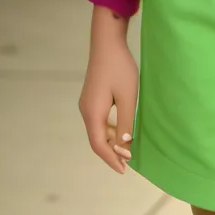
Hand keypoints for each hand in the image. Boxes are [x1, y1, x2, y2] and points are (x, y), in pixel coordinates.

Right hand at [78, 6, 138, 173]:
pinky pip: (99, 120)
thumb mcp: (128, 97)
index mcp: (93, 113)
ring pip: (98, 130)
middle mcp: (86, 111)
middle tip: (128, 163)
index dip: (111, 159)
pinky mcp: (92, 98)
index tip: (124, 170)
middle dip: (111, 153)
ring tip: (127, 150)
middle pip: (96, 140)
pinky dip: (110, 130)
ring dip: (111, 142)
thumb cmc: (120, 68)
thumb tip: (124, 145)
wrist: (107, 44)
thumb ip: (126, 122)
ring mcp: (87, 104)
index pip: (98, 145)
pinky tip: (122, 131)